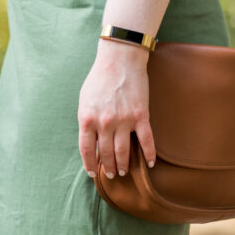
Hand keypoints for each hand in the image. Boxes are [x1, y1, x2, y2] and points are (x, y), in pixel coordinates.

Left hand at [78, 39, 156, 178]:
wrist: (120, 59)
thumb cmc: (100, 78)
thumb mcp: (84, 100)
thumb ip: (87, 120)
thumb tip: (91, 140)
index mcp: (88, 119)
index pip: (87, 150)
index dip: (90, 164)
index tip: (93, 173)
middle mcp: (105, 123)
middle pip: (106, 154)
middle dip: (108, 167)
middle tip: (111, 174)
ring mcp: (124, 121)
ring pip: (124, 151)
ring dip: (123, 164)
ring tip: (123, 171)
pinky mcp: (141, 116)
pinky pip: (146, 140)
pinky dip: (149, 154)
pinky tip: (150, 163)